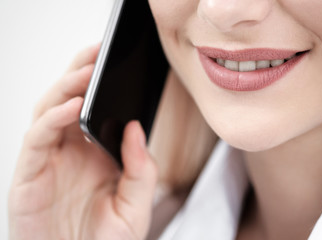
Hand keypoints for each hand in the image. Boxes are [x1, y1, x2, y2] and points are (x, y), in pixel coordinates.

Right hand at [8, 44, 157, 239]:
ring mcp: (49, 161)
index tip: (116, 61)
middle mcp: (70, 152)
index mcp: (94, 154)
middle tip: (99, 51)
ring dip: (67, 87)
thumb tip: (136, 128)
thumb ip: (141, 168)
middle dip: (81, 73)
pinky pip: (37, 138)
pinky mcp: (29, 176)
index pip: (95, 109)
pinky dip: (53, 119)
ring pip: (49, 111)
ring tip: (88, 70)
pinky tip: (74, 106)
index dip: (101, 84)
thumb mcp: (135, 207)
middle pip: (69, 101)